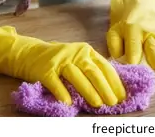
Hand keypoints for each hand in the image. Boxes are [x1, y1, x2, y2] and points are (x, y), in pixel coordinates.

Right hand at [0, 26, 125, 106]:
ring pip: (76, 76)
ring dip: (88, 90)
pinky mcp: (45, 69)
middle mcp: (75, 53)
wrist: (31, 53)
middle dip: (105, 87)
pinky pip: (55, 82)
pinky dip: (62, 92)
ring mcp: (59, 60)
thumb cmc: (61, 61)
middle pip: (92, 71)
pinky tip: (69, 102)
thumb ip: (93, 69)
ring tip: (98, 104)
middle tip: (113, 102)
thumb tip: (114, 89)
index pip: (104, 66)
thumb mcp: (79, 59)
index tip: (122, 95)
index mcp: (87, 51)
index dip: (114, 81)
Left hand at [106, 0, 154, 72]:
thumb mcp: (115, 30)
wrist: (141, 0)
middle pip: (152, 45)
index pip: (133, 43)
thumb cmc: (125, 22)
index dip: (133, 54)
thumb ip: (115, 44)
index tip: (135, 65)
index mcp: (132, 29)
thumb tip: (118, 58)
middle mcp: (147, 31)